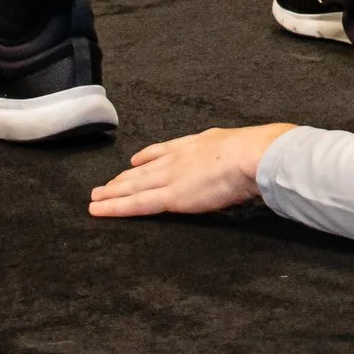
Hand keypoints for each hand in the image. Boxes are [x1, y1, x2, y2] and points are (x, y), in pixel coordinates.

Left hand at [88, 123, 299, 217]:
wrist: (253, 156)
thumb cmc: (258, 151)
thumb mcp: (245, 144)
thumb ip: (239, 152)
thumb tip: (253, 153)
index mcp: (198, 144)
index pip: (166, 150)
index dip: (148, 156)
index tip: (135, 160)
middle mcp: (179, 158)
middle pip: (144, 170)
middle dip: (123, 178)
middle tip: (104, 184)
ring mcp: (172, 177)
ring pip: (134, 186)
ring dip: (112, 193)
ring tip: (95, 197)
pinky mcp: (170, 197)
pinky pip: (136, 204)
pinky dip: (115, 207)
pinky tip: (99, 209)